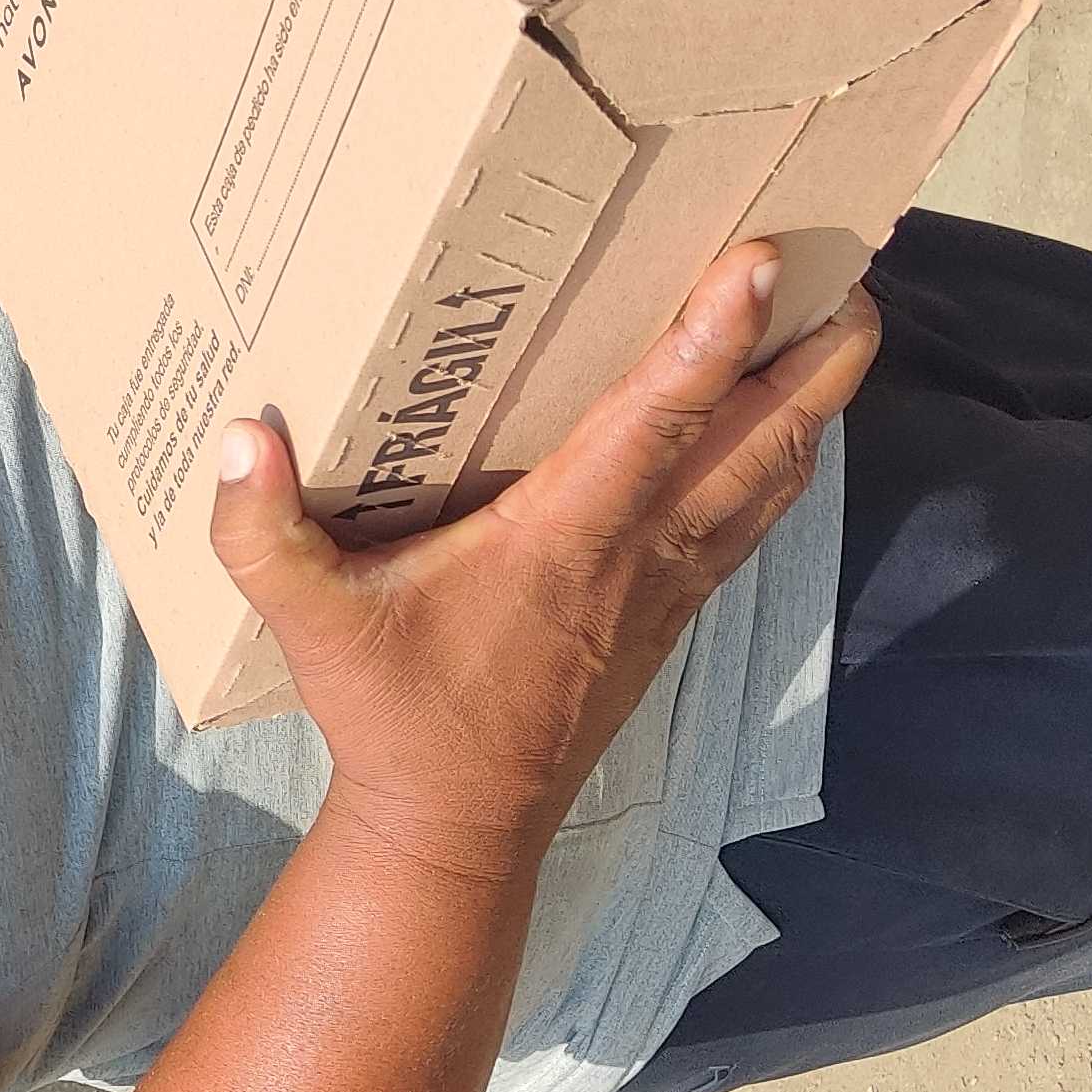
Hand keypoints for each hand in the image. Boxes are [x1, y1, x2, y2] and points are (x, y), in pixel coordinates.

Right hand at [208, 245, 878, 882]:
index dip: (711, 341)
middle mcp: (638, 553)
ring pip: (774, 477)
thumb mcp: (311, 626)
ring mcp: (668, 586)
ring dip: (819, 400)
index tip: (757, 262)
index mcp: (563, 539)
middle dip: (818, 355)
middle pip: (762, 440)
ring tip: (846, 318)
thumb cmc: (394, 716)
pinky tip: (793, 420)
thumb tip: (238, 436)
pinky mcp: (672, 611)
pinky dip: (786, 458)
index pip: (655, 422)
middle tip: (853, 263)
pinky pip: (752, 517)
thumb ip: (260, 534)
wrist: (459, 828)